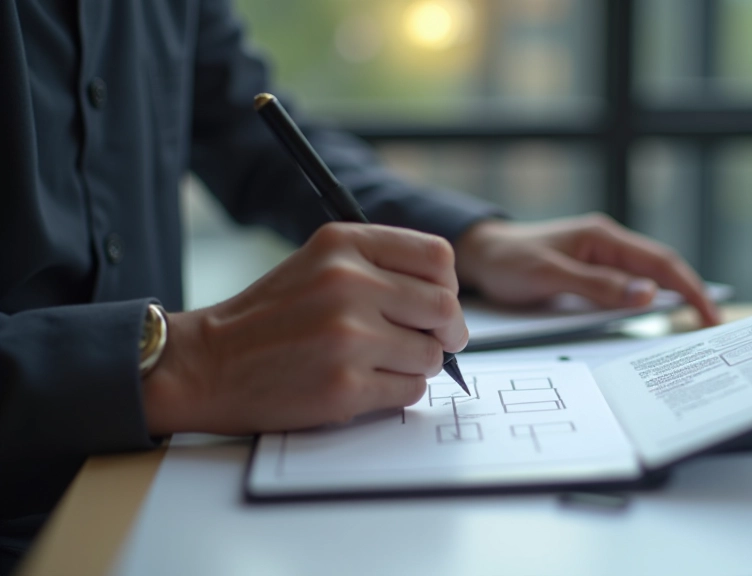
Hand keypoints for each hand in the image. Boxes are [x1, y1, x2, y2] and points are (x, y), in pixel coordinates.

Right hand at [142, 224, 467, 435]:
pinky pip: (410, 391)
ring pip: (431, 355)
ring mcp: (348, 337)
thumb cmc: (271, 317)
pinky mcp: (345, 386)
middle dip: (445, 332)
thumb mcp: (320, 263)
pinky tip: (363, 383)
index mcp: (343, 245)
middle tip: (429, 342)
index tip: (436, 304)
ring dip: (416, 365)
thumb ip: (382, 267)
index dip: (447, 286)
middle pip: (444, 308)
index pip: (438, 257)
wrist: (207, 365)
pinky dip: (396, 392)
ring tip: (377, 362)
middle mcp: (348, 284)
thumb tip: (449, 302)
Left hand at [454, 214, 720, 326]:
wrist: (482, 255)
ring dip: (672, 297)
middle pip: (662, 268)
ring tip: (694, 324)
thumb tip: (648, 295)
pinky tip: (657, 318)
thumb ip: (598, 287)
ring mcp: (602, 256)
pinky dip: (647, 301)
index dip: (690, 288)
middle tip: (712, 326)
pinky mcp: (593, 271)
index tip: (709, 314)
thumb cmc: (510, 261)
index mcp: (603, 237)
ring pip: (648, 277)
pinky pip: (629, 286)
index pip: (660, 262)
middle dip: (690, 294)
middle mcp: (608, 243)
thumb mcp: (551, 276)